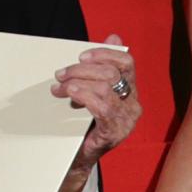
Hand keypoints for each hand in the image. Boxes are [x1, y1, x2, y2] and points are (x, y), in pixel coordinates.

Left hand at [50, 34, 140, 191]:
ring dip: (77, 83)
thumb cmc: (85, 119)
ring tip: (59, 87)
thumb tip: (114, 36)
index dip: (105, 54)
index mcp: (130, 90)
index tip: (81, 56)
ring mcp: (126, 120)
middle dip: (81, 70)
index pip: (127, 62)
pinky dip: (83, 96)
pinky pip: (102, 107)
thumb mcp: (92, 88)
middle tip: (60, 74)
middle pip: (111, 74)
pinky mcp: (114, 132)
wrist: (78, 155)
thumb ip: (102, 65)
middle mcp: (133, 104)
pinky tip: (69, 95)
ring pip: (105, 88)